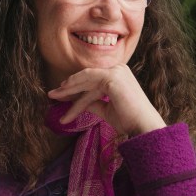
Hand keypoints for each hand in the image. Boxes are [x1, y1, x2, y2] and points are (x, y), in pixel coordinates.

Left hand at [47, 65, 166, 136]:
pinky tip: (64, 96)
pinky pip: (88, 83)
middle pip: (87, 77)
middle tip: (52, 94)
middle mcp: (119, 69)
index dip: (76, 87)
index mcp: (119, 74)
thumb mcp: (107, 109)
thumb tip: (80, 102)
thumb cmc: (129, 120)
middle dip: (68, 87)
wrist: (143, 126)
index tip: (62, 95)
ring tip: (54, 96)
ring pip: (85, 80)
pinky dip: (75, 90)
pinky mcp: (112, 77)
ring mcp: (116, 71)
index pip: (93, 80)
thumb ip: (94, 102)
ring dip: (68, 89)